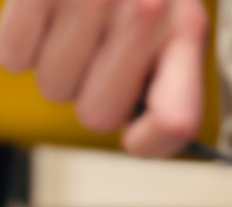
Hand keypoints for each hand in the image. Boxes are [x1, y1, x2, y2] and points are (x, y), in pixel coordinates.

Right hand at [0, 0, 208, 157]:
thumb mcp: (176, 21)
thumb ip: (171, 84)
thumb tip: (143, 136)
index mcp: (187, 29)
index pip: (173, 123)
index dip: (149, 141)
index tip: (133, 132)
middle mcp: (146, 11)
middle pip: (97, 114)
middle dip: (89, 92)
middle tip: (94, 51)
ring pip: (54, 86)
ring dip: (54, 62)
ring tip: (71, 16)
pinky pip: (14, 54)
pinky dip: (18, 40)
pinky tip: (40, 11)